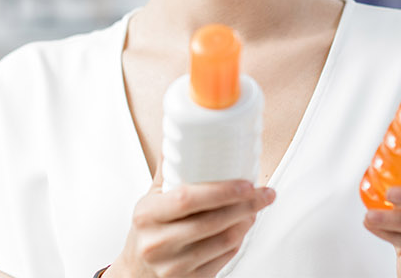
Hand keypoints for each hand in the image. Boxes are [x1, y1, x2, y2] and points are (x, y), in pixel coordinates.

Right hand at [108, 178, 274, 277]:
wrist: (136, 274)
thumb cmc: (147, 233)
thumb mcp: (149, 201)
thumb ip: (168, 171)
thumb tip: (187, 136)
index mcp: (147, 215)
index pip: (188, 198)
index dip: (222, 190)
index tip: (246, 183)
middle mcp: (158, 242)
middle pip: (212, 221)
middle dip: (245, 205)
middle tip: (263, 193)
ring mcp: (174, 266)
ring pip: (224, 241)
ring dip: (246, 222)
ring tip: (255, 208)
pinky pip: (224, 258)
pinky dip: (239, 240)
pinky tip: (243, 227)